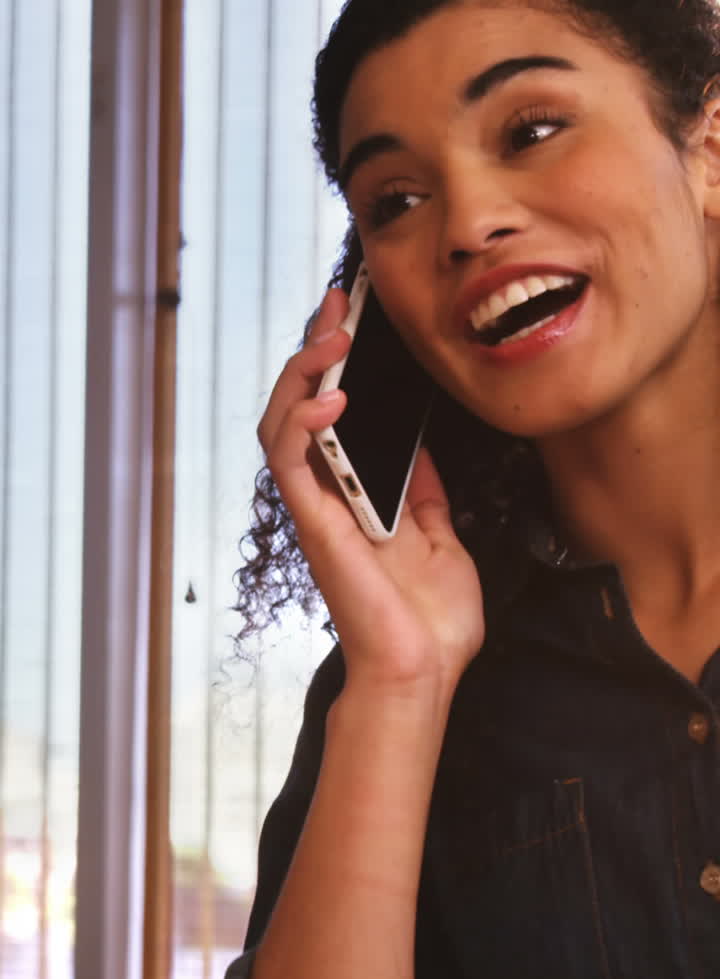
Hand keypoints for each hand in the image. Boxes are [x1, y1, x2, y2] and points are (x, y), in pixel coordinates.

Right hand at [259, 291, 484, 690]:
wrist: (425, 671)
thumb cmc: (431, 621)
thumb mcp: (442, 538)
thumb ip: (424, 492)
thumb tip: (419, 448)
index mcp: (357, 497)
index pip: (332, 415)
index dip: (337, 366)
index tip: (359, 320)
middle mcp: (328, 497)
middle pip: (300, 406)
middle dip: (315, 348)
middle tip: (339, 304)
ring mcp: (317, 509)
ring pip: (280, 422)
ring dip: (302, 372)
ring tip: (334, 337)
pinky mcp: (313, 524)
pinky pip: (289, 461)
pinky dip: (301, 420)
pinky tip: (331, 396)